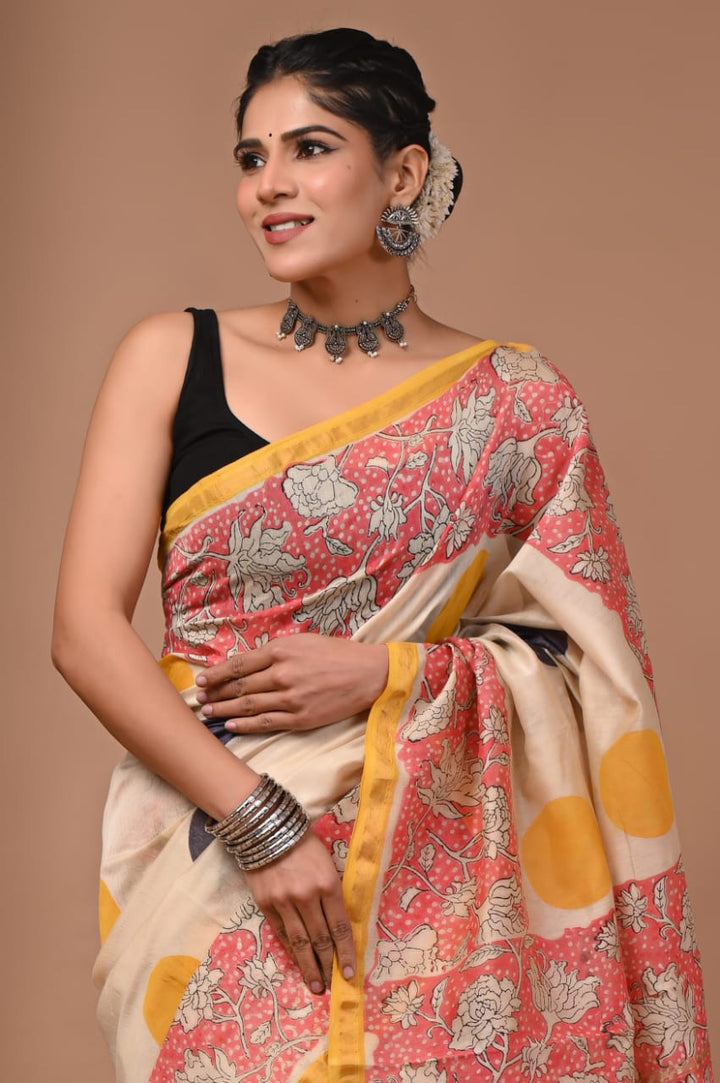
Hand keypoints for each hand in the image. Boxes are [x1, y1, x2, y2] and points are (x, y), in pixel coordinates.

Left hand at [195, 633, 387, 733]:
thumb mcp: (303, 641)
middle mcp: (282, 674)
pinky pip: (265, 723)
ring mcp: (290, 698)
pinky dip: (245, 725)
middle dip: (215, 693)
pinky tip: (232, 726)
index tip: (201, 679)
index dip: (217, 674)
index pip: (239, 664)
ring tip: (209, 712)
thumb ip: (276, 652)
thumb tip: (248, 663)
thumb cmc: (336, 654)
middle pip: (239, 686)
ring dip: (224, 710)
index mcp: (281, 650)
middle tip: (199, 699)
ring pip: (248, 705)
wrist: (368, 674)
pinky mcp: (300, 718)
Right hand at [245, 828, 354, 993]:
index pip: (340, 927)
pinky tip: (297, 963)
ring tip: (315, 986)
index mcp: (328, 884)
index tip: (349, 973)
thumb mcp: (327, 861)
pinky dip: (291, 951)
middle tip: (332, 986)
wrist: (266, 829)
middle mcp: (307, 897)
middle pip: (320, 939)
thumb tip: (339, 922)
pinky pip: (282, 934)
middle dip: (328, 966)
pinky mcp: (266, 905)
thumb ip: (332, 890)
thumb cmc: (303, 843)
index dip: (346, 953)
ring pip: (300, 943)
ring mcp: (284, 903)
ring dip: (309, 967)